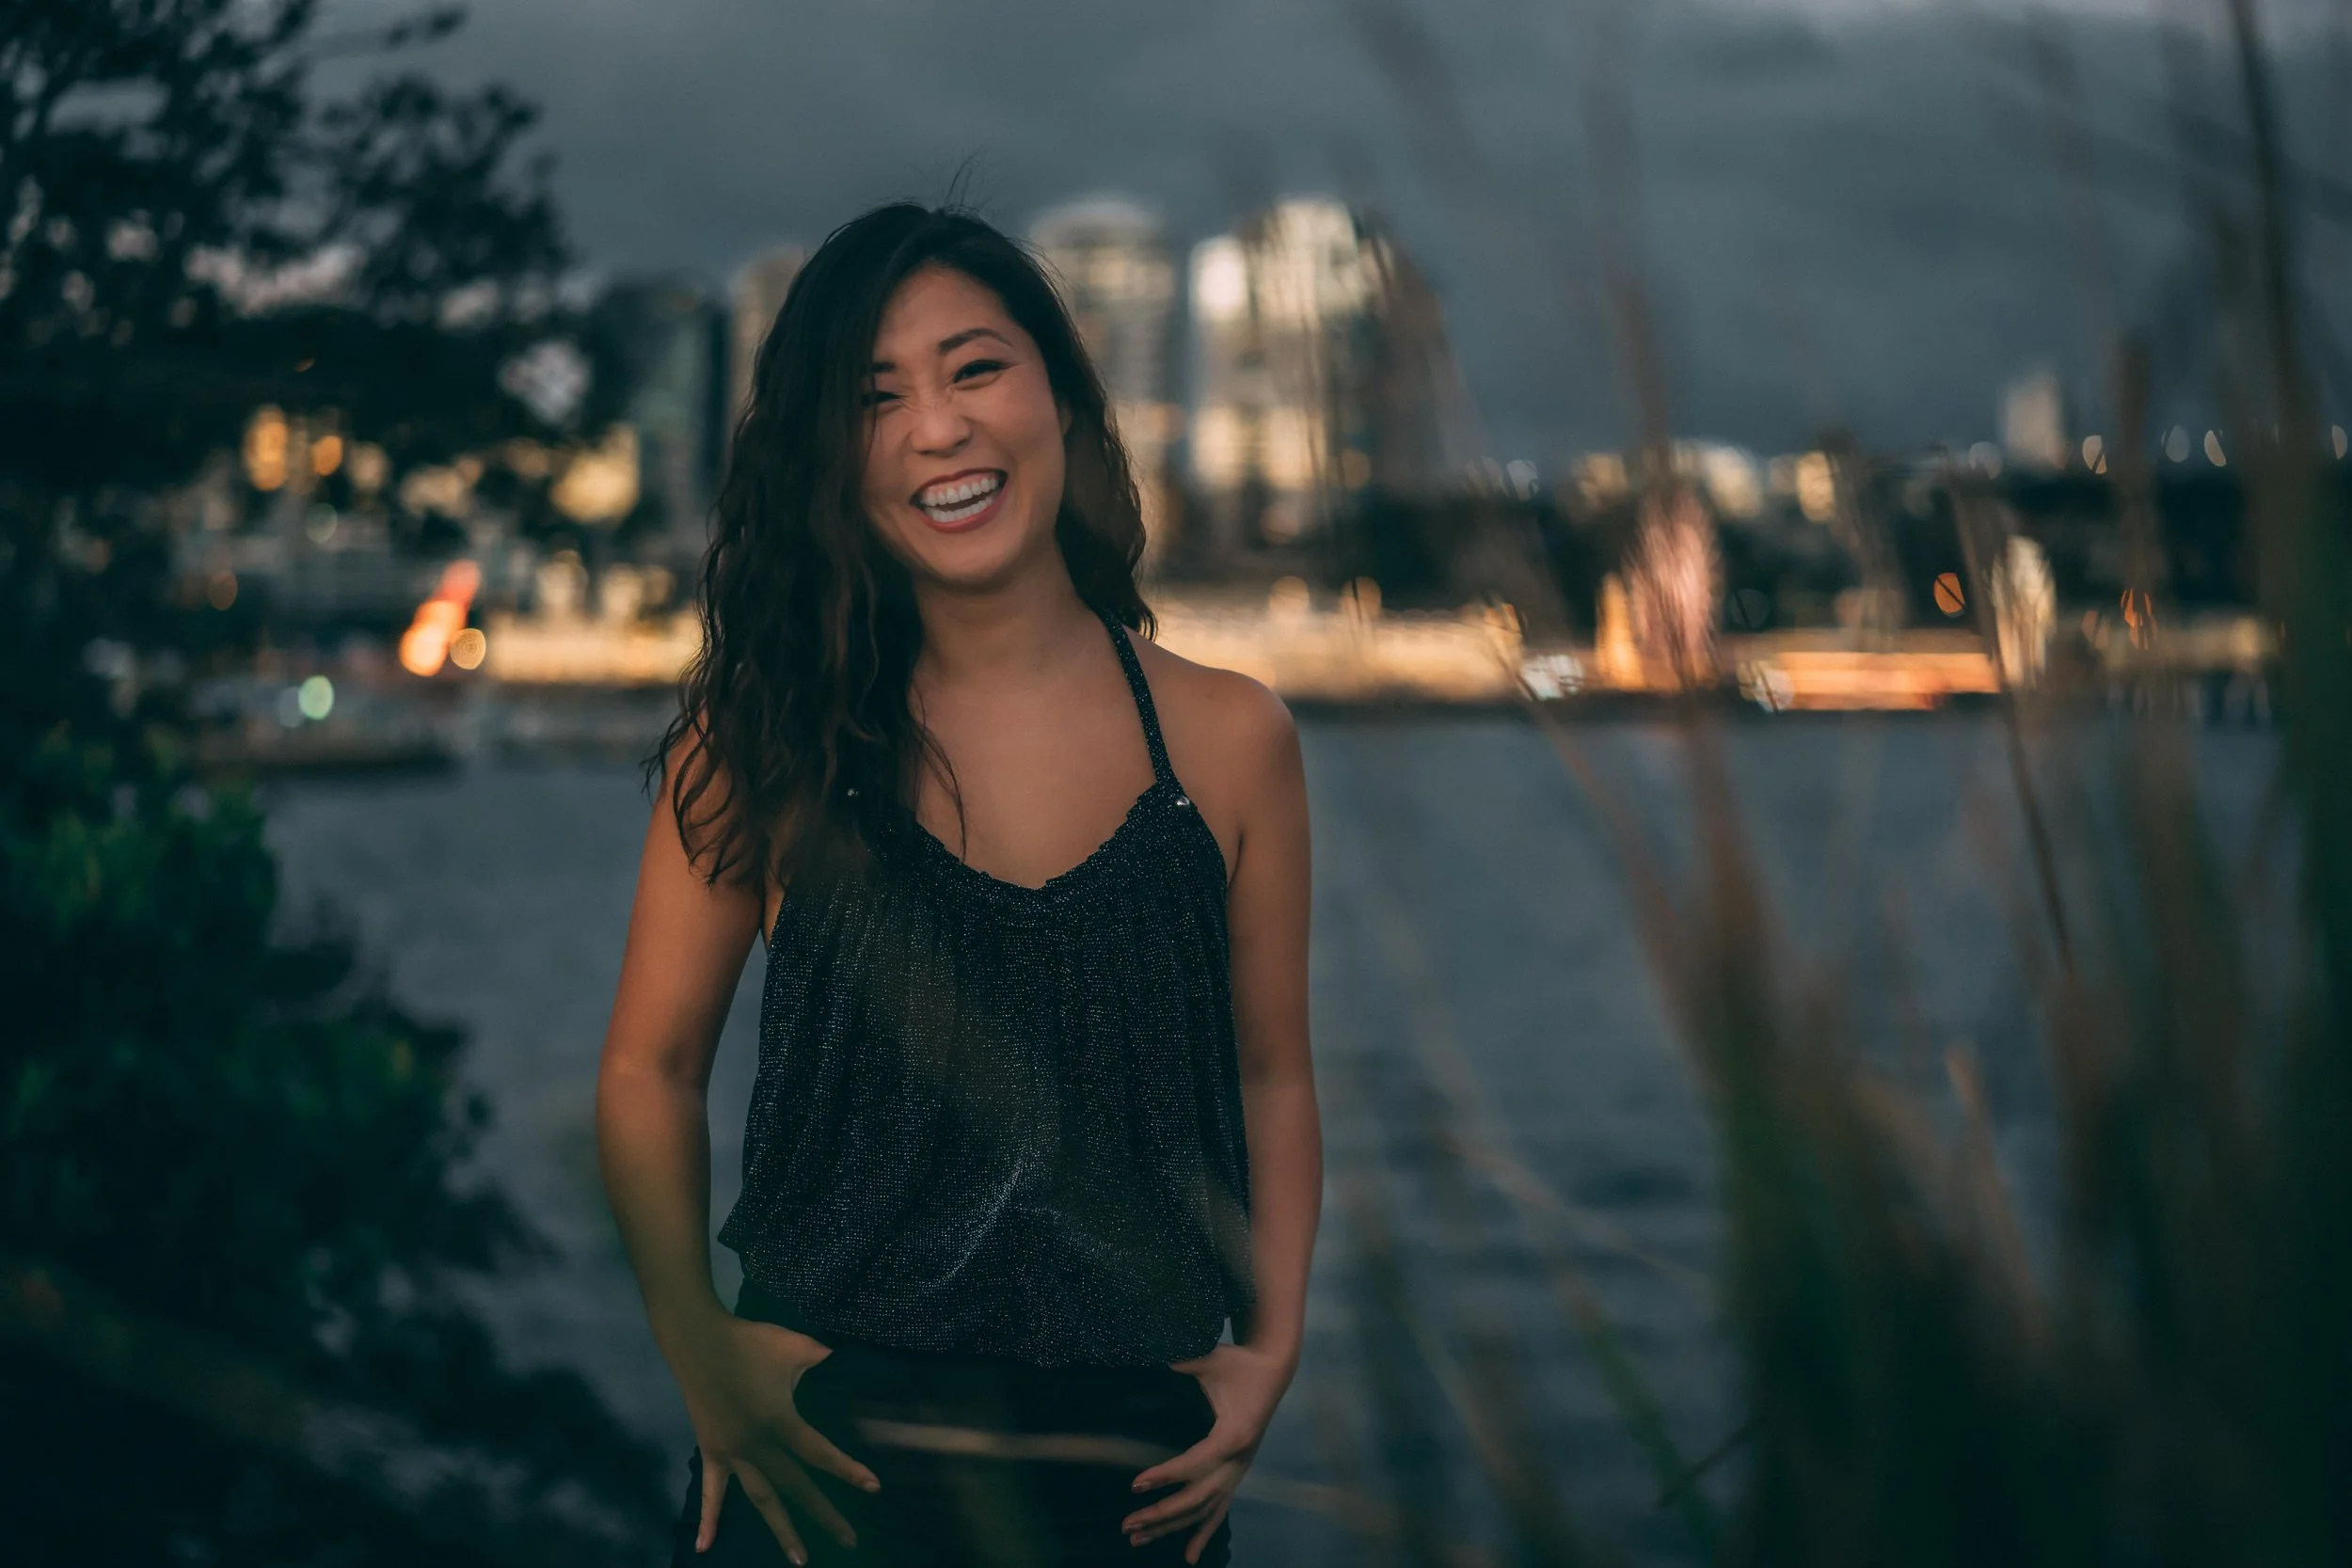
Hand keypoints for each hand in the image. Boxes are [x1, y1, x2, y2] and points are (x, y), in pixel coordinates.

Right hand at [673, 1312, 881, 1563]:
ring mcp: (732, 1454)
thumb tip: (838, 1359)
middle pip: (796, 1488)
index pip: (820, 1453)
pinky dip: (709, 1519)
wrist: (697, 1340)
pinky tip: (703, 1548)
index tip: (873, 1488)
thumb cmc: (748, 1342)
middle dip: (824, 1515)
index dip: (847, 1470)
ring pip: (762, 1500)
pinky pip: (712, 1492)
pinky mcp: (712, 1453)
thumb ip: (820, 1357)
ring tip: (800, 1559)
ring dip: (781, 1529)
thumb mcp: (794, 1345)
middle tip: (850, 1540)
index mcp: (780, 1422)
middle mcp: (757, 1446)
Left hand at [1124, 1342, 1292, 1561]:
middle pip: (1197, 1498)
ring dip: (1172, 1527)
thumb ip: (1184, 1361)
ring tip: (1137, 1538)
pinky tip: (1188, 1556)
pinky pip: (1219, 1510)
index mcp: (1233, 1435)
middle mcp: (1238, 1461)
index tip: (1136, 1484)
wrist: (1272, 1370)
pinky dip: (1203, 1534)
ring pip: (1205, 1510)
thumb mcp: (1212, 1357)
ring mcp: (1239, 1471)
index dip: (1166, 1475)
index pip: (1196, 1463)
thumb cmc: (1239, 1363)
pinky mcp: (1237, 1474)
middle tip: (1126, 1524)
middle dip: (1161, 1513)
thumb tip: (1150, 1355)